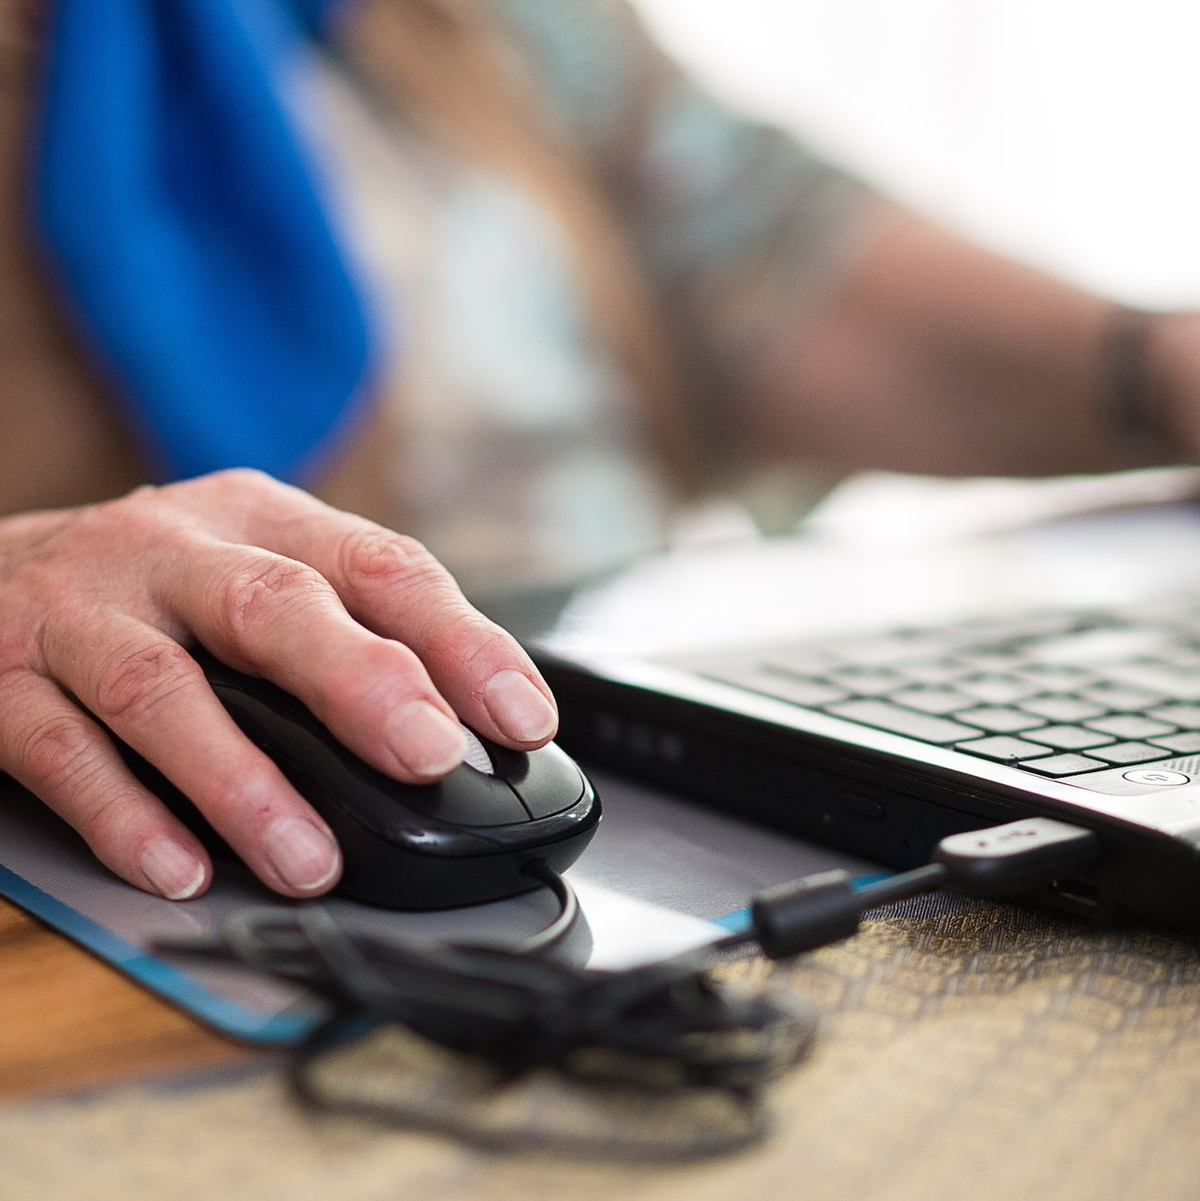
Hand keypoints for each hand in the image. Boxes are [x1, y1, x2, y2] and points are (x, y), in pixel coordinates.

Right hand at [0, 470, 557, 899]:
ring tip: (311, 858)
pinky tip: (180, 868)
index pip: (379, 566)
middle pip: (274, 605)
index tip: (521, 716)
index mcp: (258, 518)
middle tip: (429, 757)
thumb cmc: (154, 588)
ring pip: (163, 687)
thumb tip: (460, 726)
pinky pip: (61, 749)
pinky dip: (125, 814)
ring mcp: (79, 609)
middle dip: (361, 683)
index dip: (458, 640)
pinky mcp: (0, 677)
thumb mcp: (254, 574)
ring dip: (243, 780)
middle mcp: (170, 549)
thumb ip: (343, 633)